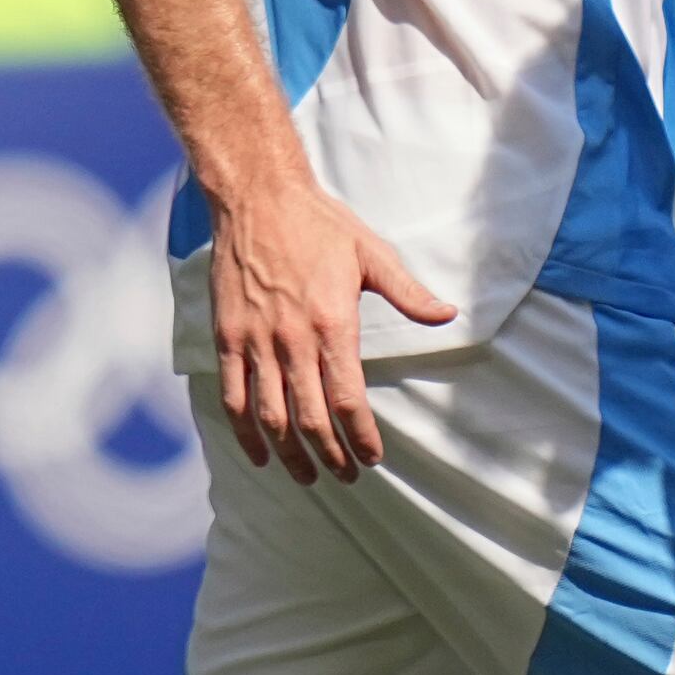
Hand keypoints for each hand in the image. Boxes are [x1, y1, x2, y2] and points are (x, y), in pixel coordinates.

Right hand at [204, 165, 454, 482]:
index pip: (349, 399)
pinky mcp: (227, 338)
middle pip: (311, 417)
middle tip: (346, 476)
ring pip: (270, 416)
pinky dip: (244, 432)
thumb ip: (408, 292)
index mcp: (332, 322)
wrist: (256, 197)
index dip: (361, 437)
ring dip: (290, 454)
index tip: (372, 458)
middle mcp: (292, 339)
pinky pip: (233, 397)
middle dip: (331, 456)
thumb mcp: (372, 253)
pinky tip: (259, 453)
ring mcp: (255, 341)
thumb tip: (447, 315)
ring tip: (306, 476)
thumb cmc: (318, 224)